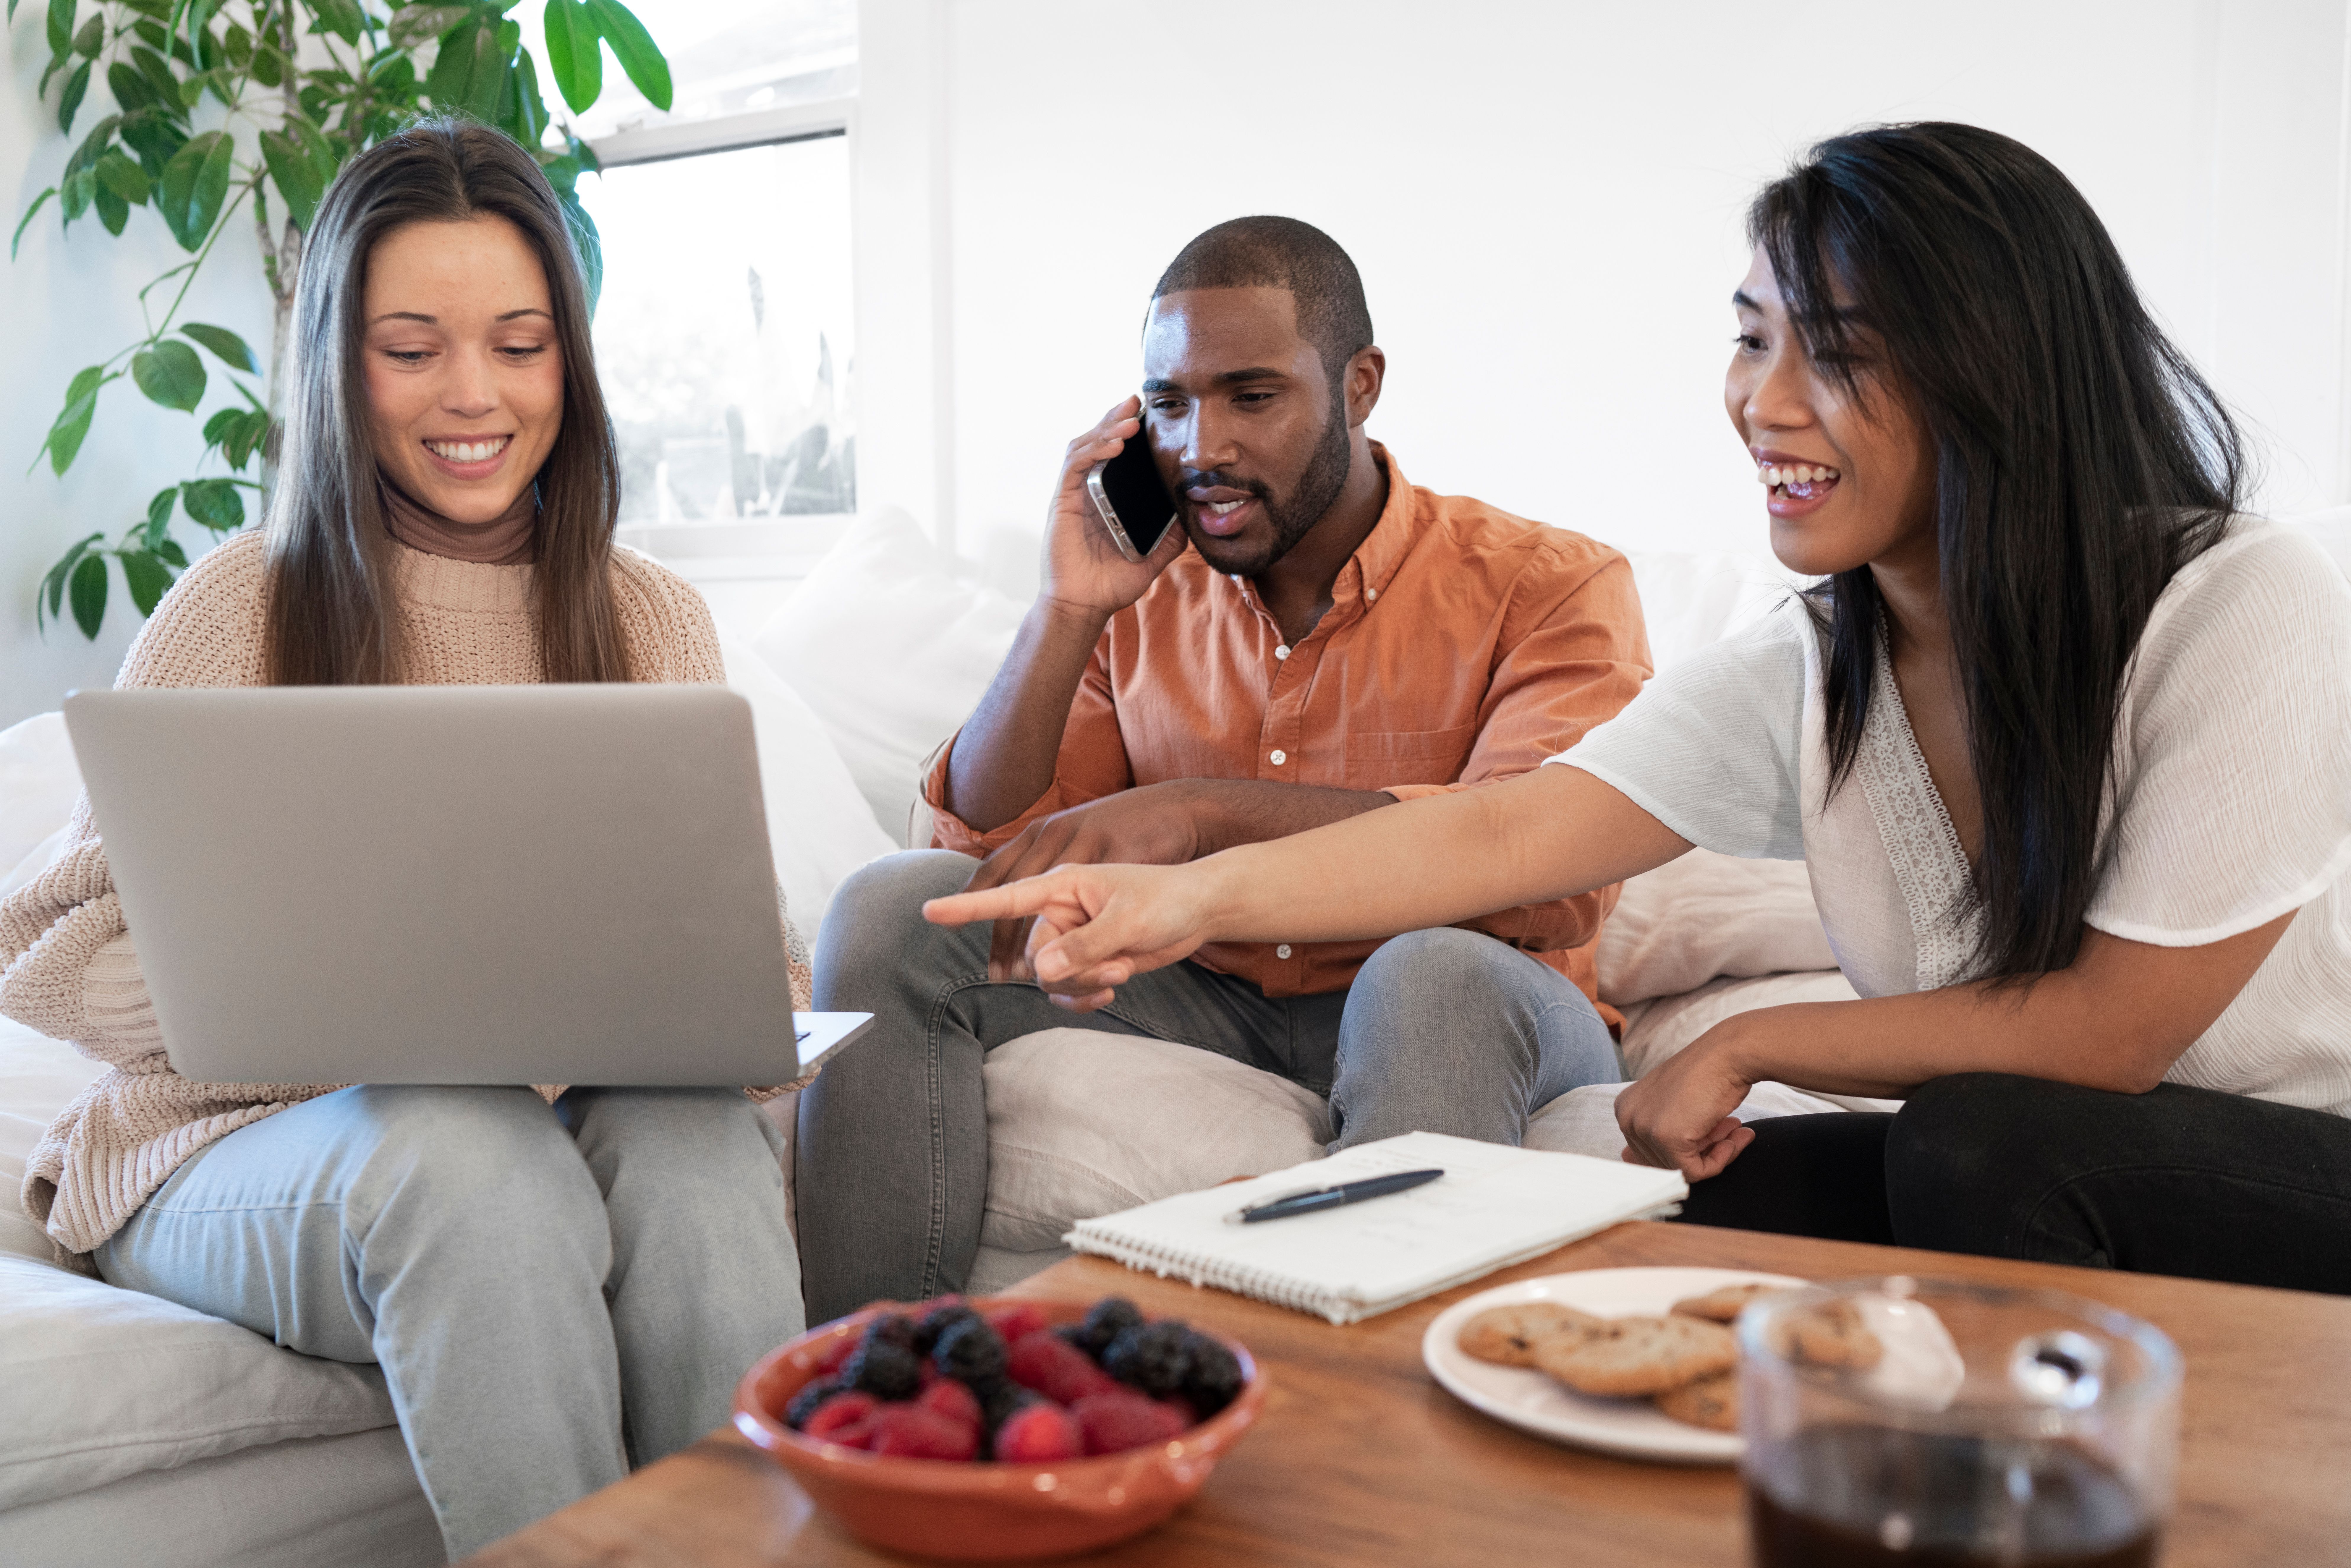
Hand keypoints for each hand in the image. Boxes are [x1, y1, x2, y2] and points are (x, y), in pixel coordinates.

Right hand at [968, 783, 1213, 981]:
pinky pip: (1063, 989)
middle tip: (1114, 963)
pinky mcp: (1084, 959)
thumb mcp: (1126, 921)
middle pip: (1032, 953)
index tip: (929, 912)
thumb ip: (1083, 947)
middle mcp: (1058, 911)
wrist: (1198, 912)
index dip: (966, 907)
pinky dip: (1084, 995)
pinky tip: (1111, 989)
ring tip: (1121, 968)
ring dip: (1082, 982)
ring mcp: (1070, 937)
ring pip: (1047, 976)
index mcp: (1061, 885)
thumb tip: (1040, 972)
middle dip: (1068, 968)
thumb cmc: (1166, 900)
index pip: (1005, 897)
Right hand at [1040, 397, 1188, 616]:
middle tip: (1137, 401)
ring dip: (1107, 429)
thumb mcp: (1151, 558)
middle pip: (1097, 441)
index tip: (1147, 416)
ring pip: (1084, 446)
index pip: (1112, 454)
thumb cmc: (1109, 585)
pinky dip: (1093, 451)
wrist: (1084, 606)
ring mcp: (1072, 495)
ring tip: (1130, 419)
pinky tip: (1114, 445)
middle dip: (1116, 419)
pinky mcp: (1061, 502)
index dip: (1125, 431)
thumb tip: (1192, 520)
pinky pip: (1075, 467)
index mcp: (1105, 499)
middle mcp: (1086, 491)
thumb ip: (1170, 539)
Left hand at [1613, 1025, 1759, 1180]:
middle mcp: (1627, 1117)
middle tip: (1729, 1129)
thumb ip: (1661, 1133)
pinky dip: (1719, 1161)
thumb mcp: (1675, 1105)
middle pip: (1665, 1162)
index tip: (1713, 1132)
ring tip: (1735, 1129)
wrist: (1731, 1054)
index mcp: (1625, 1108)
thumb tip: (1629, 1159)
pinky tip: (1734, 1136)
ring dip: (1715, 1152)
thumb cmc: (1709, 1075)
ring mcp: (1644, 1128)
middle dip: (1701, 1150)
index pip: (1651, 1151)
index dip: (1688, 1146)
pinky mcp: (1667, 1138)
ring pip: (1681, 1169)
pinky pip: (1695, 1172)